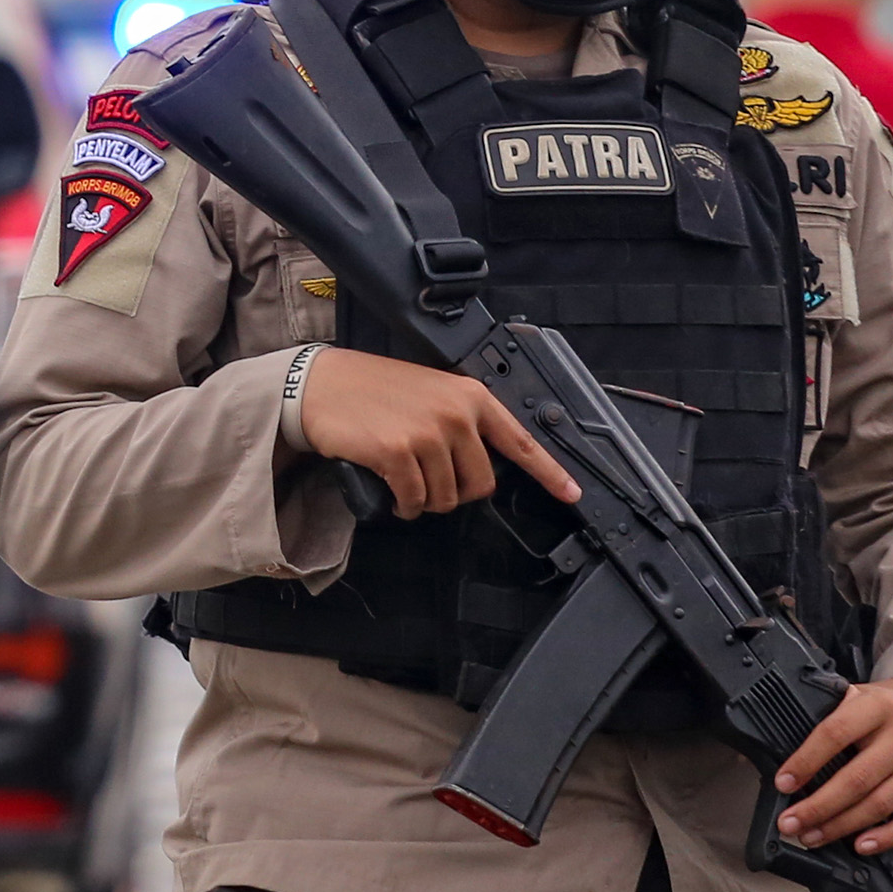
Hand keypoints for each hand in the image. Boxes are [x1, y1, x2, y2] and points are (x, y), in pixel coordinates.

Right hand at [293, 348, 582, 519]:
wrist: (320, 385)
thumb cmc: (371, 389)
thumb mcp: (429, 391)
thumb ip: (461, 421)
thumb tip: (482, 465)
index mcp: (469, 396)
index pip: (521, 441)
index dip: (550, 473)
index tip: (572, 493)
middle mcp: (455, 414)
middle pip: (481, 484)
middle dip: (456, 494)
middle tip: (430, 481)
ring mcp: (428, 433)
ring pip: (447, 498)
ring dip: (426, 502)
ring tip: (406, 482)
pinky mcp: (398, 452)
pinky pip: (415, 501)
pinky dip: (405, 506)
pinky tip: (393, 493)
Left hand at [773, 670, 892, 855]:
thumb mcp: (861, 695)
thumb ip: (830, 715)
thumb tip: (780, 744)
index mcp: (878, 707)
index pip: (834, 734)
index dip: (805, 761)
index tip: (783, 783)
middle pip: (856, 779)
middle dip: (817, 807)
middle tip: (790, 823)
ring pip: (880, 804)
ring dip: (841, 826)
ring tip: (813, 836)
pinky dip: (885, 838)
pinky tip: (860, 845)